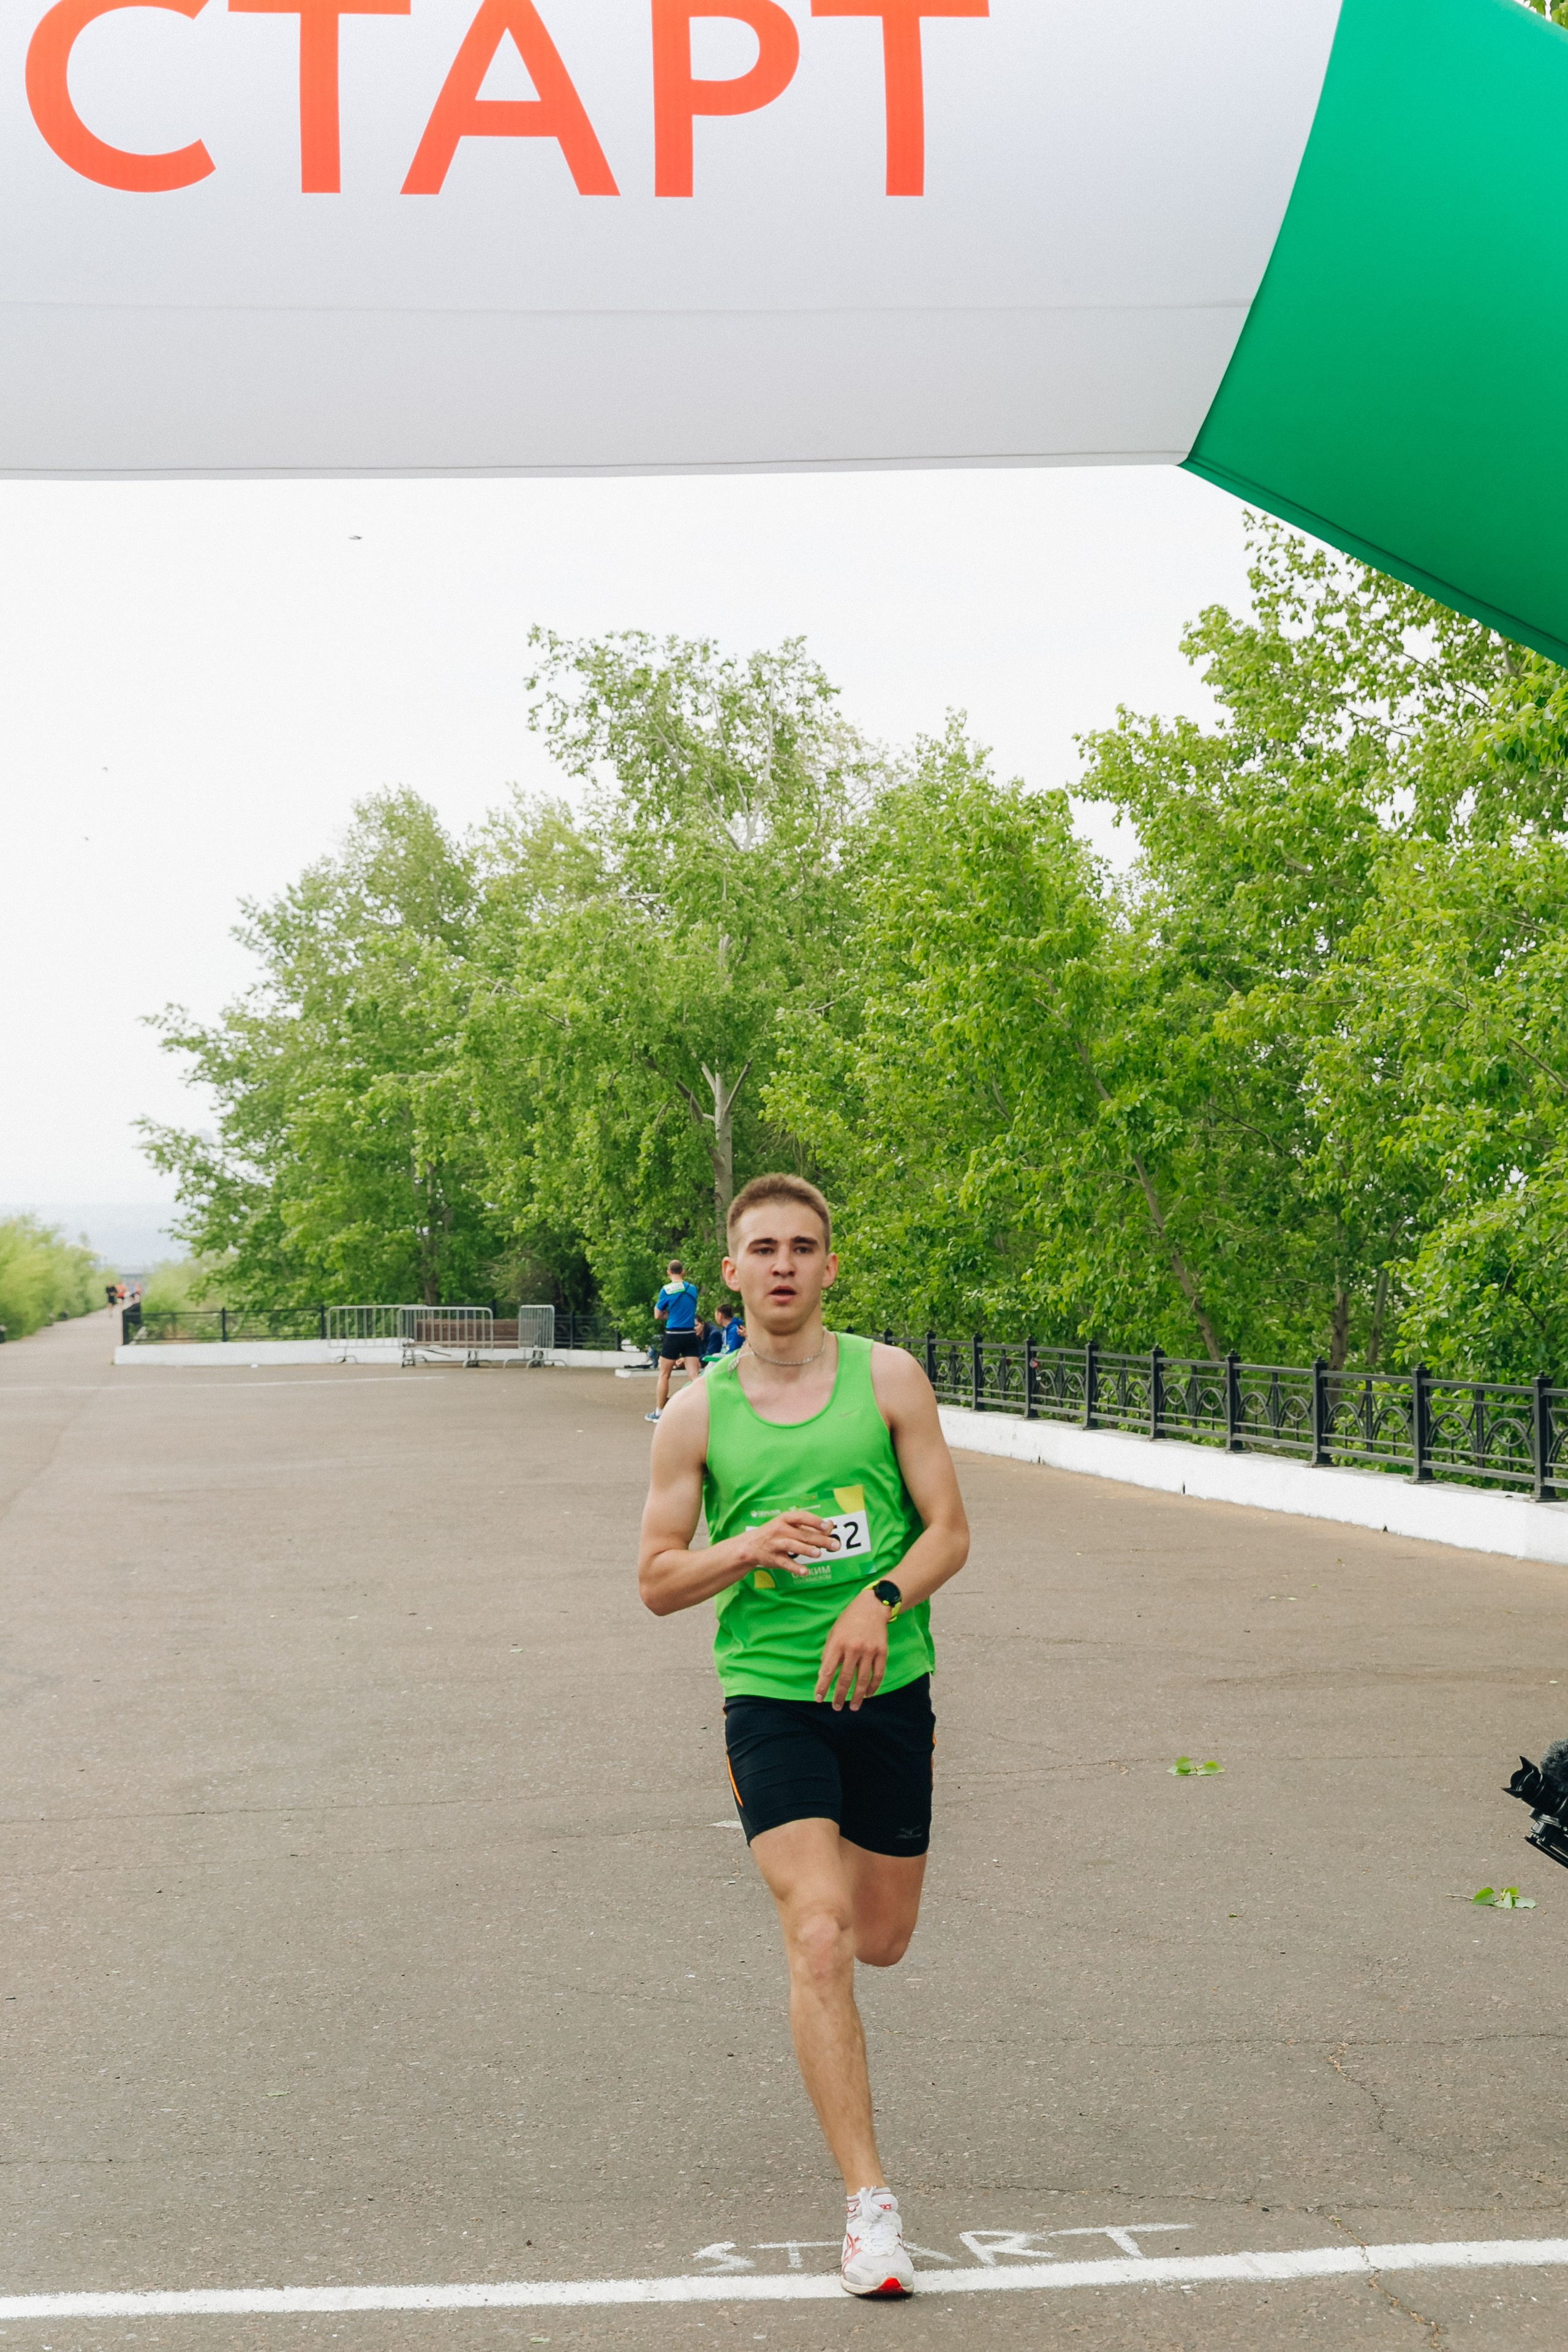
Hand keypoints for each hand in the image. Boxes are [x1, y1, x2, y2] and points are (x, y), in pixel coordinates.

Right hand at [741, 1512, 842, 1577]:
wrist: (750, 1545)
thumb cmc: (776, 1534)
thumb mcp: (789, 1526)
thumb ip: (809, 1527)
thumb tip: (830, 1527)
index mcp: (785, 1519)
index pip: (802, 1517)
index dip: (815, 1521)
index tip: (828, 1526)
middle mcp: (779, 1530)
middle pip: (802, 1534)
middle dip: (819, 1540)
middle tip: (835, 1545)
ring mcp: (775, 1544)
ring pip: (792, 1546)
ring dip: (806, 1550)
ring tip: (818, 1554)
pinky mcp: (772, 1558)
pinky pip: (785, 1563)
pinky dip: (795, 1568)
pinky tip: (805, 1572)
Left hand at [815, 1588, 888, 1710]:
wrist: (872, 1606)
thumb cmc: (848, 1620)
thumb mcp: (833, 1633)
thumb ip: (828, 1653)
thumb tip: (822, 1674)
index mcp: (838, 1643)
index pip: (827, 1671)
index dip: (822, 1686)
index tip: (818, 1698)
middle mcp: (853, 1648)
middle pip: (845, 1679)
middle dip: (839, 1696)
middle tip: (836, 1707)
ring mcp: (869, 1651)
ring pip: (862, 1680)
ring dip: (857, 1696)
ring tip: (853, 1707)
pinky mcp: (882, 1652)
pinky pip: (878, 1674)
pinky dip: (873, 1687)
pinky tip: (869, 1695)